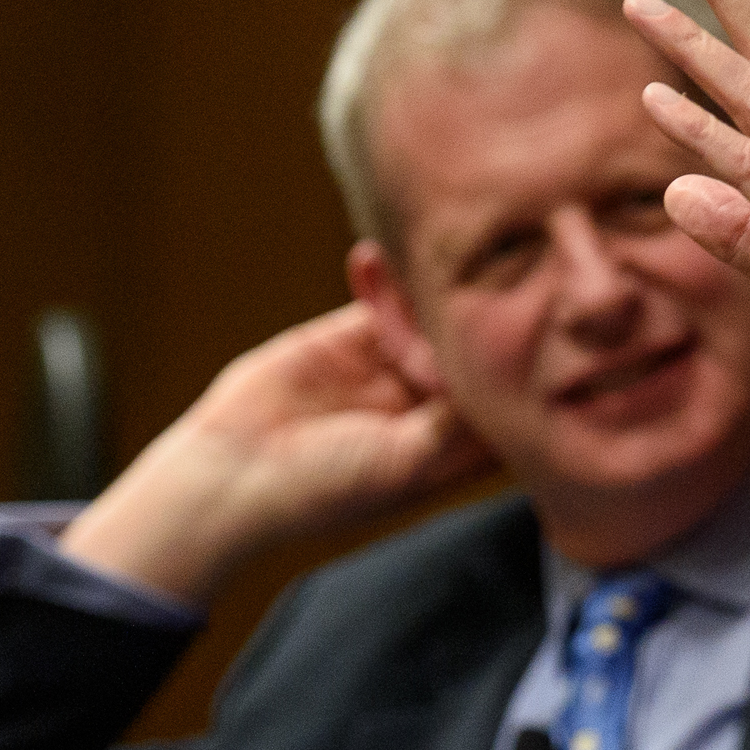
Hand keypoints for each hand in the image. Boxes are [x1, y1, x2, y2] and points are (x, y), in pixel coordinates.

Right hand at [60, 303, 495, 602]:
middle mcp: (432, 406)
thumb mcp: (406, 462)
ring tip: (420, 267)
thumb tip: (504, 379)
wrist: (235, 472)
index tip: (515, 330)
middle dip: (472, 318)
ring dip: (424, 293)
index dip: (513, 365)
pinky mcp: (350, 340)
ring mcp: (392, 370)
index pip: (504, 396)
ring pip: (429, 318)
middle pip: (472, 349)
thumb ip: (457, 424)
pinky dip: (380, 279)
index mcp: (455, 447)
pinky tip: (368, 261)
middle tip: (468, 285)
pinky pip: (380, 301)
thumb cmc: (326, 487)